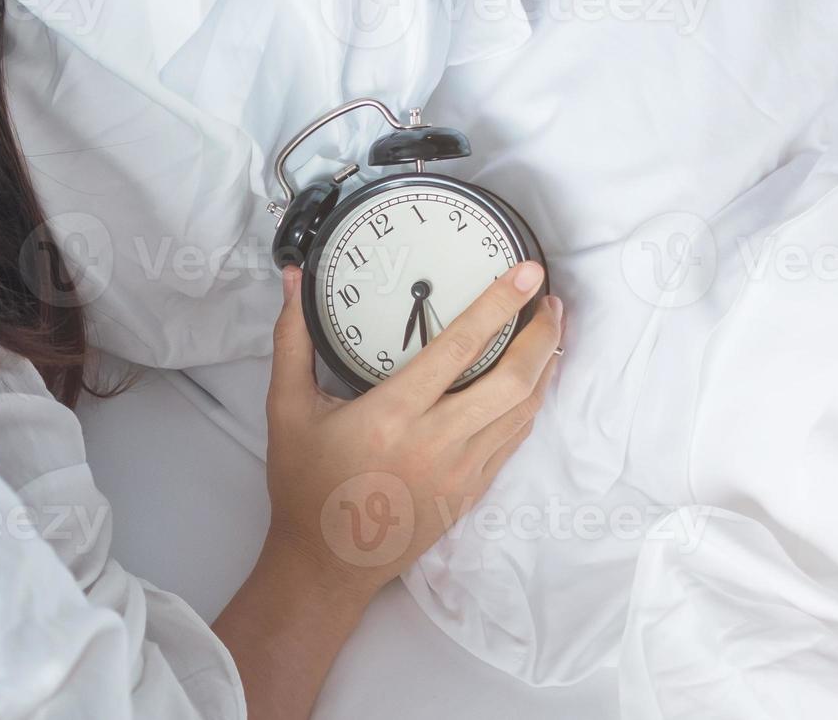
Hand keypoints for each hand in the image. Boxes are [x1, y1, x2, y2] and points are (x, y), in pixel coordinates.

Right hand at [213, 261, 561, 719]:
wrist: (326, 564)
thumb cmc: (305, 486)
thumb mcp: (287, 408)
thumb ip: (292, 340)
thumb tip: (295, 280)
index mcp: (392, 414)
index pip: (460, 347)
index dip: (499, 305)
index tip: (527, 273)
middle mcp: (436, 441)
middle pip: (513, 380)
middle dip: (542, 334)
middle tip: (550, 299)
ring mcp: (461, 471)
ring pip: (524, 411)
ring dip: (544, 367)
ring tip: (549, 330)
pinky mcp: (471, 492)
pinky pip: (513, 440)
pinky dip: (529, 404)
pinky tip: (531, 382)